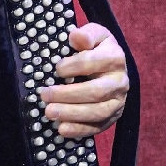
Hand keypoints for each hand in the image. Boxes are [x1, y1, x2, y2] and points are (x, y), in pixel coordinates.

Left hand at [41, 24, 128, 139]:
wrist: (113, 68)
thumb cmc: (97, 49)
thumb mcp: (94, 35)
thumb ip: (86, 34)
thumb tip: (75, 36)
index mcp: (115, 58)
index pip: (94, 62)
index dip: (73, 66)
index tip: (57, 69)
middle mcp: (120, 81)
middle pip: (95, 92)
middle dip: (67, 95)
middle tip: (44, 95)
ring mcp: (118, 102)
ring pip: (98, 112)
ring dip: (71, 114)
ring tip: (49, 112)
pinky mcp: (113, 117)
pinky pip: (97, 127)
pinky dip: (79, 130)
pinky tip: (61, 129)